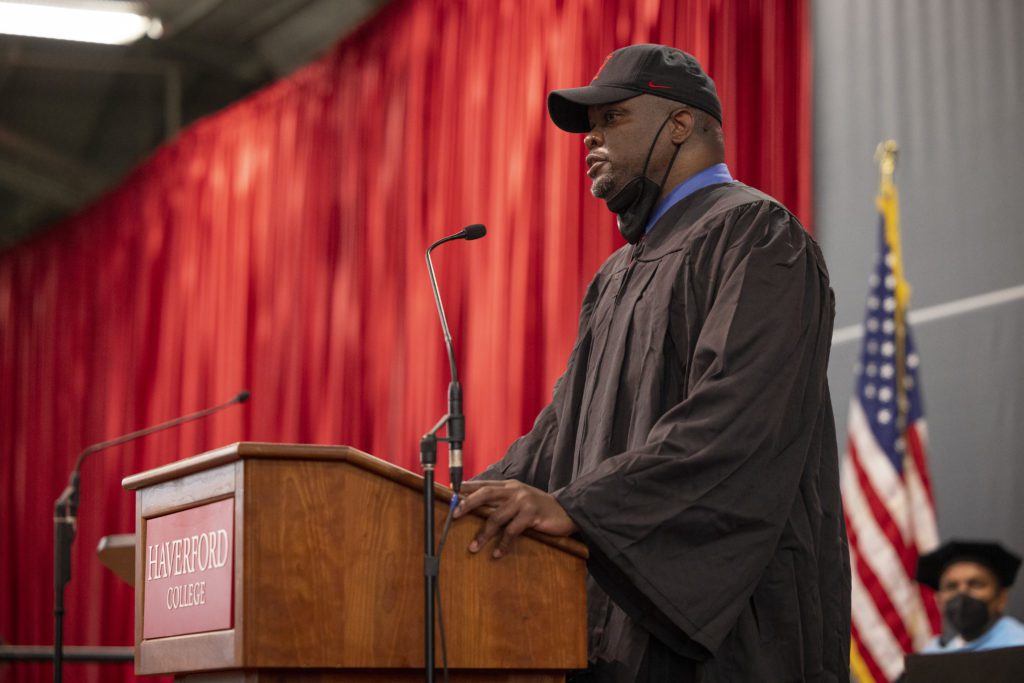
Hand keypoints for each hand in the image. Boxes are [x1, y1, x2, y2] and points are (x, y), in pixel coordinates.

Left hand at [453, 480, 578, 558]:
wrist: (567, 512)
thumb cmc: (539, 508)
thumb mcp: (519, 500)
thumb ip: (501, 501)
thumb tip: (476, 508)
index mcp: (509, 485)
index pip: (483, 484)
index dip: (466, 489)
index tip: (450, 495)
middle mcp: (514, 490)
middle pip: (485, 493)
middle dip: (468, 503)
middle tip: (454, 515)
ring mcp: (523, 501)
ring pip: (497, 516)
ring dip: (483, 534)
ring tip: (473, 547)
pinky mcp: (532, 514)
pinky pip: (512, 531)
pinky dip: (503, 544)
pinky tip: (497, 554)